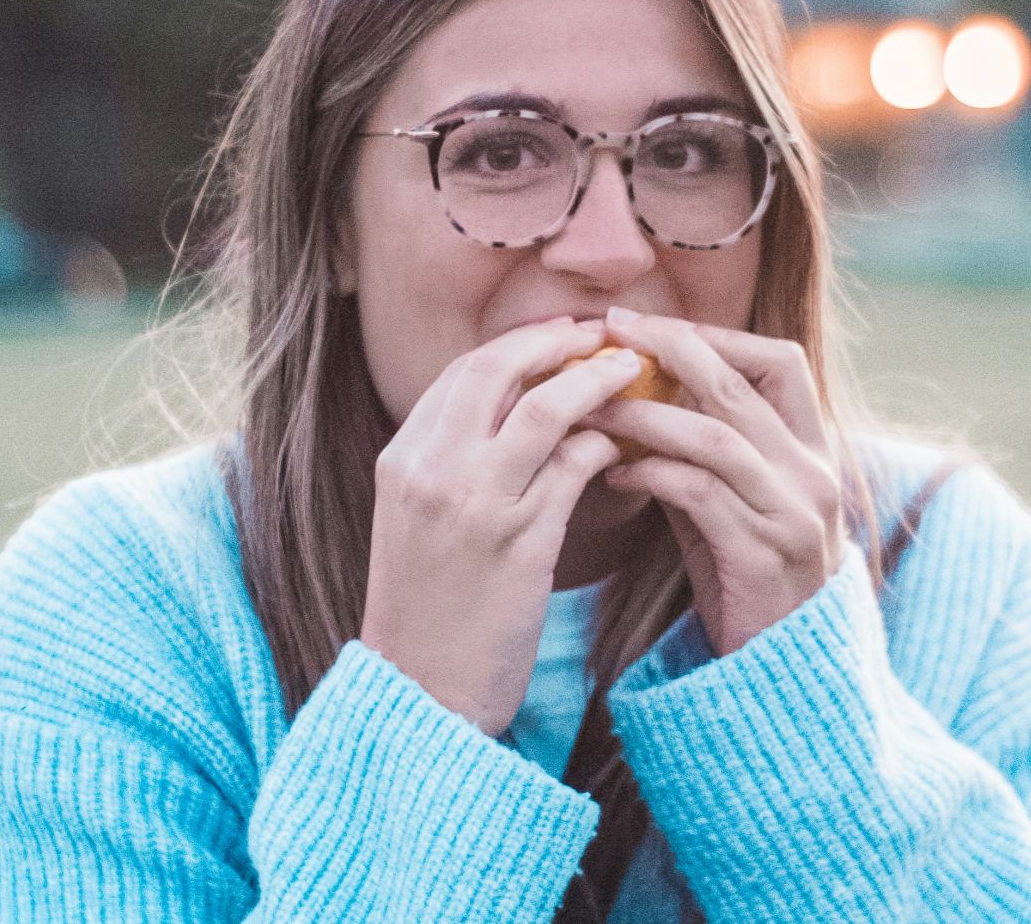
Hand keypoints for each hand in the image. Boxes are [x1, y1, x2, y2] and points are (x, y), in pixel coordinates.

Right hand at [360, 316, 643, 736]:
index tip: (557, 336)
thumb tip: (511, 412)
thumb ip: (450, 464)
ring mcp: (475, 504)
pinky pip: (574, 467)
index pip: (462, 373)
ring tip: (630, 374)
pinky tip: (621, 450)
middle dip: (554, 342)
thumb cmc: (426, 610)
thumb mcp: (415, 522)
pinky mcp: (521, 543)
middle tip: (599, 336)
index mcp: (400, 460)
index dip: (517, 345)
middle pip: (498, 370)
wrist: (418, 693)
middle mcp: (432, 470)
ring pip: (545, 408)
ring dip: (594, 381)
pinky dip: (603, 446)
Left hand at [579, 307, 845, 657]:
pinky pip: (699, 494)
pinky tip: (614, 473)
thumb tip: (636, 393)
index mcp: (813, 450)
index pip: (779, 362)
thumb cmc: (745, 578)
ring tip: (592, 406)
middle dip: (670, 348)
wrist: (787, 672)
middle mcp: (812, 474)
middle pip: (740, 384)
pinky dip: (652, 473)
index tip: (648, 325)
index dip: (715, 334)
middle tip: (609, 331)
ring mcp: (793, 514)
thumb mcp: (732, 502)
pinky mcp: (762, 556)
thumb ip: (701, 451)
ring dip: (644, 413)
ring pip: (715, 435)